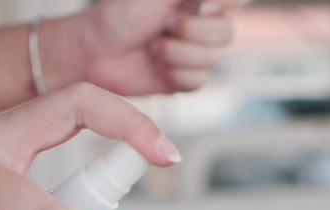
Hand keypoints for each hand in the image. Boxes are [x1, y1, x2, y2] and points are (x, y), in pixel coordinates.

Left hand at [69, 0, 247, 95]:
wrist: (94, 52)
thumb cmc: (120, 15)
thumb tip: (217, 1)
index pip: (236, 1)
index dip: (225, 4)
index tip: (203, 5)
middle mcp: (199, 24)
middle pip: (227, 33)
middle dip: (195, 32)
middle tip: (166, 25)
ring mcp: (192, 53)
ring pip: (211, 59)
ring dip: (178, 54)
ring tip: (152, 47)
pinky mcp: (183, 79)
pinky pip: (199, 81)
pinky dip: (176, 74)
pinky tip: (156, 67)